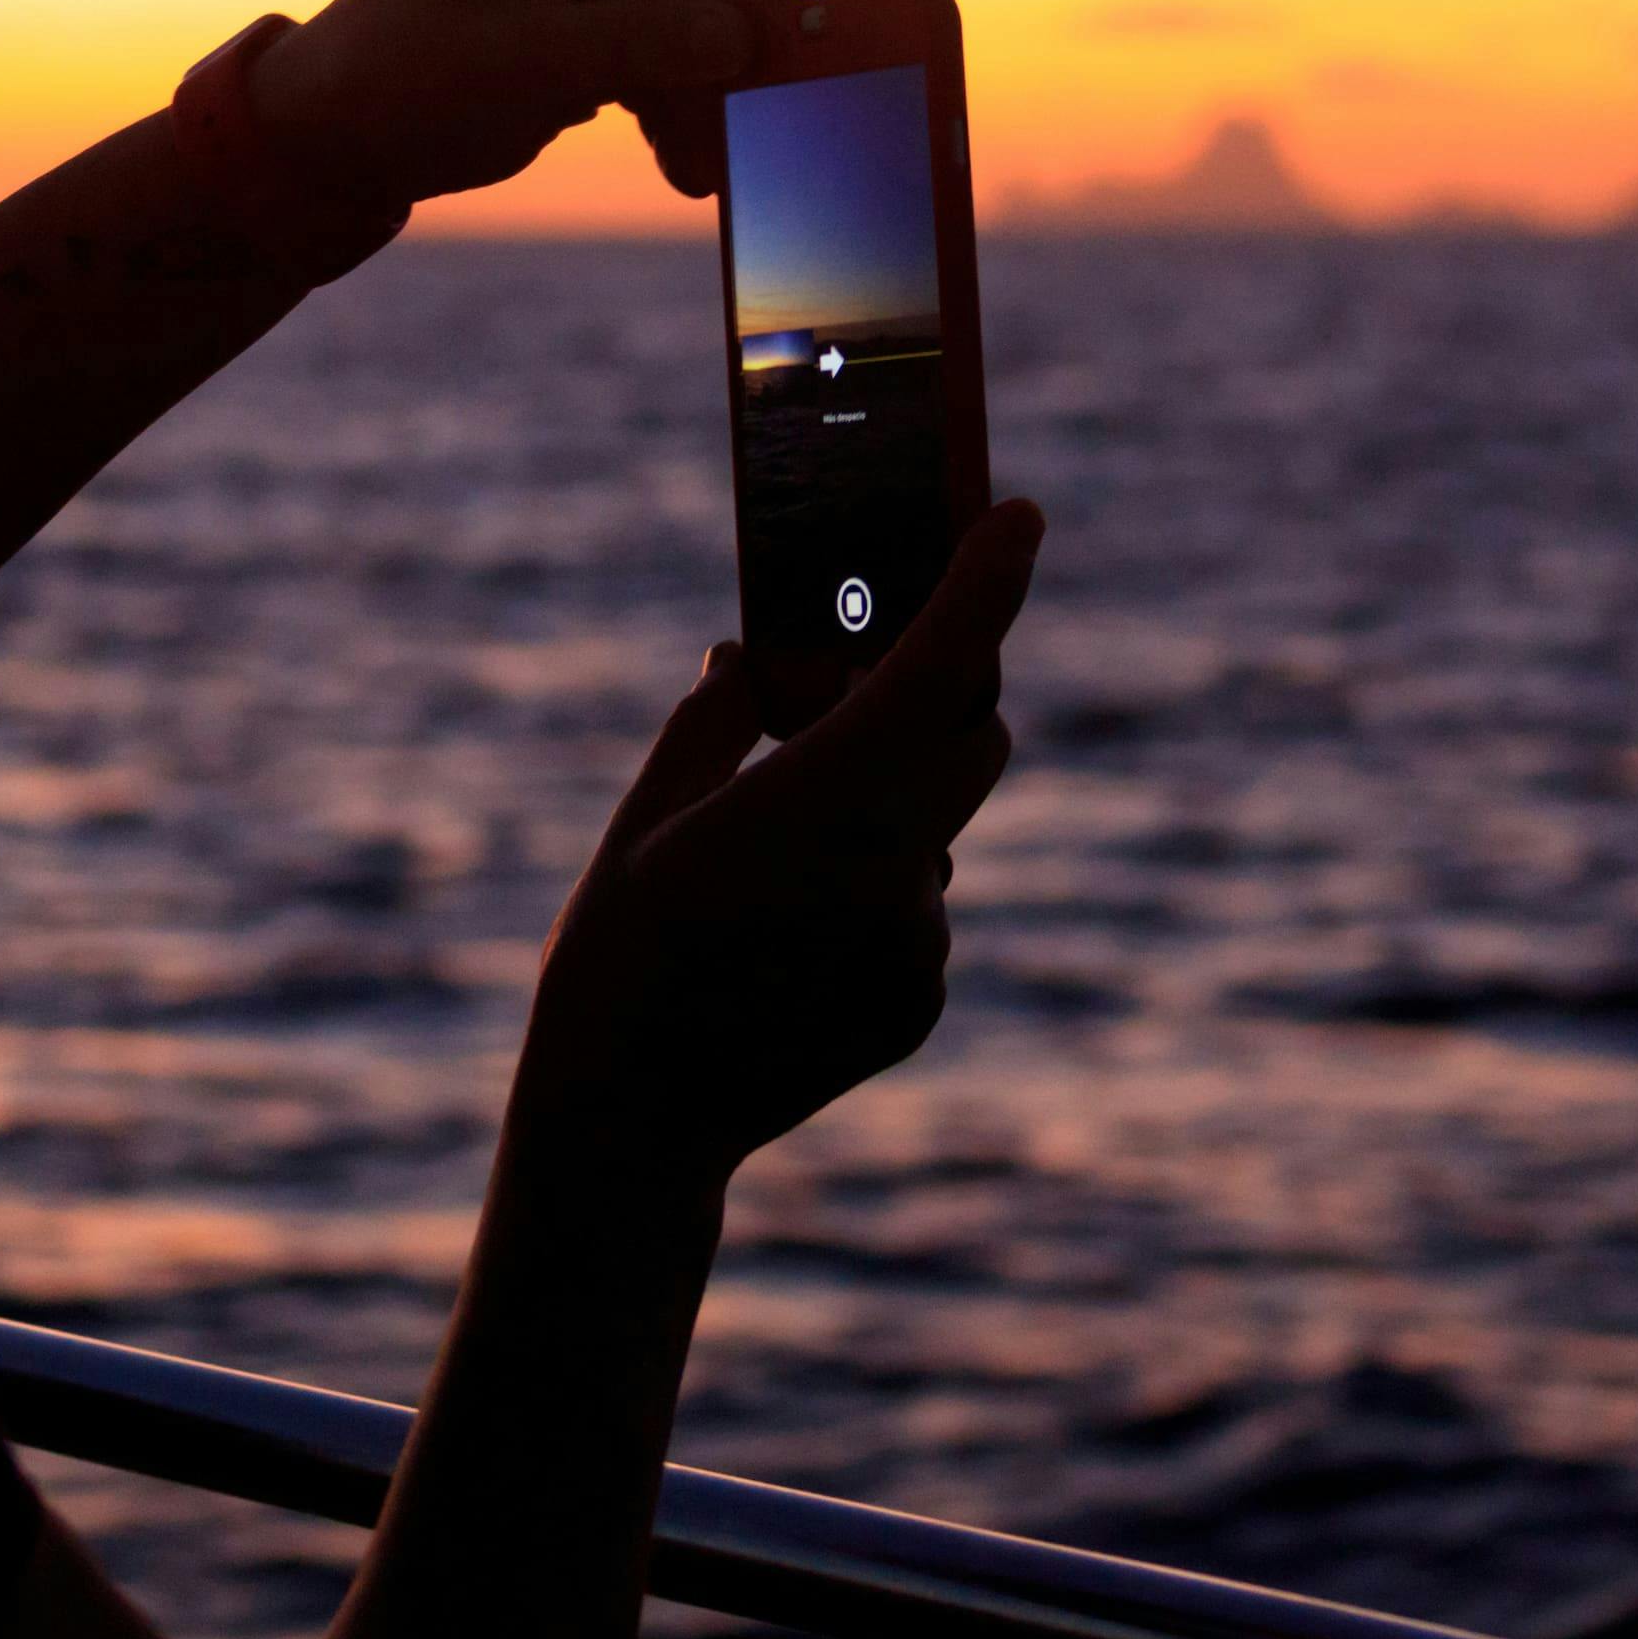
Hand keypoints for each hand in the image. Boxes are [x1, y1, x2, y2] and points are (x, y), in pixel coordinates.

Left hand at [253, 0, 797, 207]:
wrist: (328, 135)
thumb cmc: (407, 80)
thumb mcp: (532, 64)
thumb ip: (644, 44)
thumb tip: (747, 39)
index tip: (803, 63)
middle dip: (736, 63)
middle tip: (769, 134)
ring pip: (693, 26)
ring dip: (710, 101)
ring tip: (714, 175)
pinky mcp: (587, 17)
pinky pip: (662, 57)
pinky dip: (678, 110)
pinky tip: (688, 167)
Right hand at [505, 503, 1041, 1197]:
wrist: (633, 1122)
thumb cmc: (618, 955)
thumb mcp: (645, 819)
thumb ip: (715, 724)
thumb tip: (754, 660)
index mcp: (821, 798)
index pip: (941, 661)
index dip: (989, 578)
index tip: (1019, 516)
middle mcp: (893, 864)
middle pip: (975, 733)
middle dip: (940, 693)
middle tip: (865, 685)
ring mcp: (917, 941)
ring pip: (942, 824)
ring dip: (894, 803)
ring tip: (782, 854)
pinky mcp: (923, 997)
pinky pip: (922, 904)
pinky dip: (878, 889)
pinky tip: (790, 935)